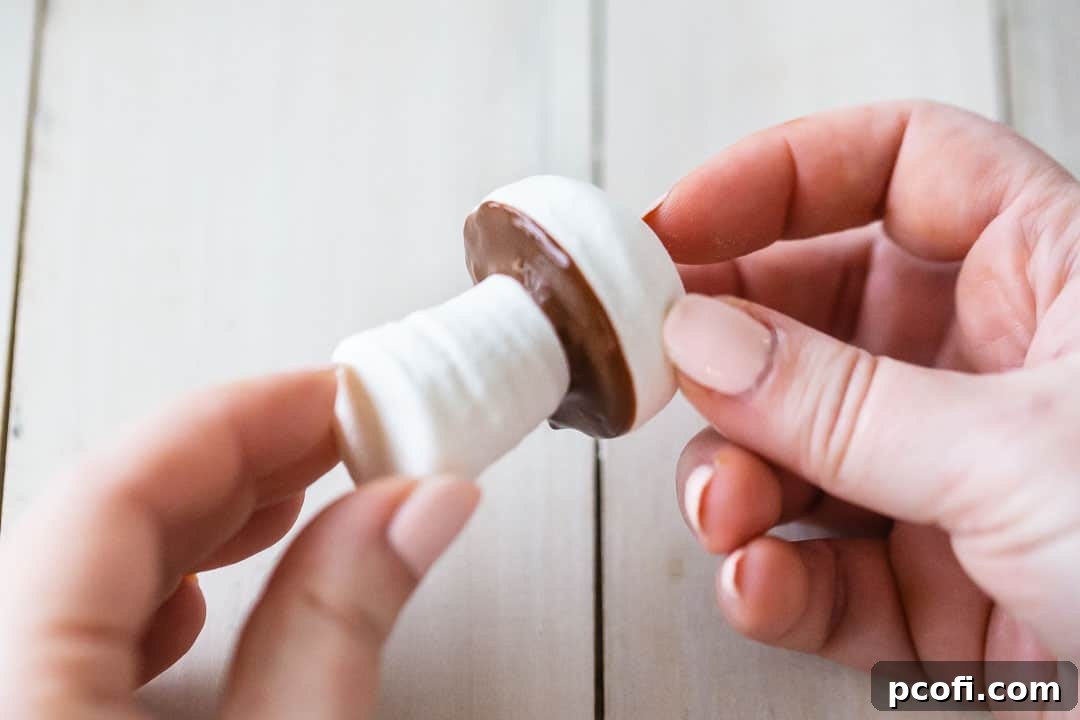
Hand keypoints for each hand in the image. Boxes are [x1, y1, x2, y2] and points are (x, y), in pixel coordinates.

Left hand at [0, 368, 478, 718]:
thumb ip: (337, 631)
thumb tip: (419, 505)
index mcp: (15, 682)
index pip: (117, 491)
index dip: (243, 418)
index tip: (339, 394)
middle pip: (100, 518)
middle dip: (237, 459)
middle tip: (343, 432)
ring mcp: (9, 703)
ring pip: (84, 568)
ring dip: (201, 519)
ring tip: (298, 494)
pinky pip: (66, 631)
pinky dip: (154, 591)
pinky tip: (205, 593)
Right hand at [646, 101, 1079, 669]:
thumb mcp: (1024, 453)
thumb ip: (845, 401)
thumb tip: (704, 338)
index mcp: (1047, 276)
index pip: (895, 169)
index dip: (780, 177)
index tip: (680, 223)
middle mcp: (988, 368)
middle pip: (813, 313)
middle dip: (728, 351)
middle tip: (659, 369)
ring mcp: (950, 478)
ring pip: (796, 447)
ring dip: (739, 479)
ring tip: (724, 509)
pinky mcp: (932, 586)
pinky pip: (820, 562)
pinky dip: (773, 576)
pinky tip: (759, 581)